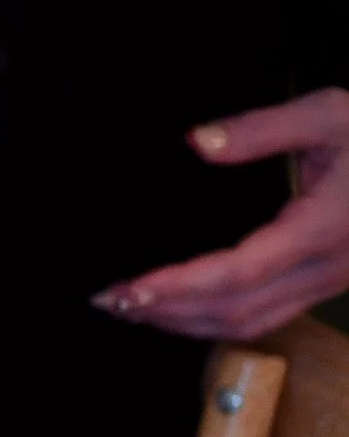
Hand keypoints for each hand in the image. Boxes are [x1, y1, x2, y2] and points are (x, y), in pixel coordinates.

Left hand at [96, 87, 348, 339]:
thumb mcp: (329, 113)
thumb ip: (262, 128)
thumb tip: (196, 142)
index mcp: (322, 228)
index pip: (239, 272)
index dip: (179, 286)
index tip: (129, 287)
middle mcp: (328, 266)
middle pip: (237, 308)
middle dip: (168, 311)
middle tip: (109, 300)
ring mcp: (331, 281)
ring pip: (251, 323)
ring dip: (186, 323)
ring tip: (131, 309)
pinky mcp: (328, 284)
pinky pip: (267, 318)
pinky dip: (217, 323)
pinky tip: (179, 313)